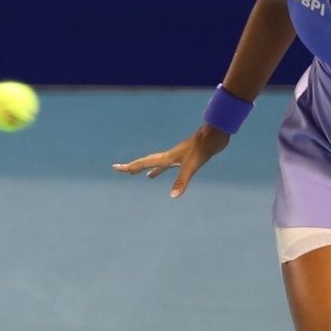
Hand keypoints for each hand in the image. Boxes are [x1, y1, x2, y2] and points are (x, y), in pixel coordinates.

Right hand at [112, 125, 230, 197]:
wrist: (215, 134)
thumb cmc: (203, 148)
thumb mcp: (191, 167)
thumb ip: (182, 181)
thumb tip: (173, 196)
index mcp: (167, 158)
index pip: (143, 163)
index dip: (129, 167)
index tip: (115, 167)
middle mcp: (169, 156)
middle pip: (146, 162)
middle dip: (134, 167)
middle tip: (122, 170)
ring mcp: (177, 156)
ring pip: (159, 164)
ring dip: (150, 169)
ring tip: (145, 176)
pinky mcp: (186, 156)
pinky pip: (171, 165)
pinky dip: (167, 169)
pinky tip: (168, 170)